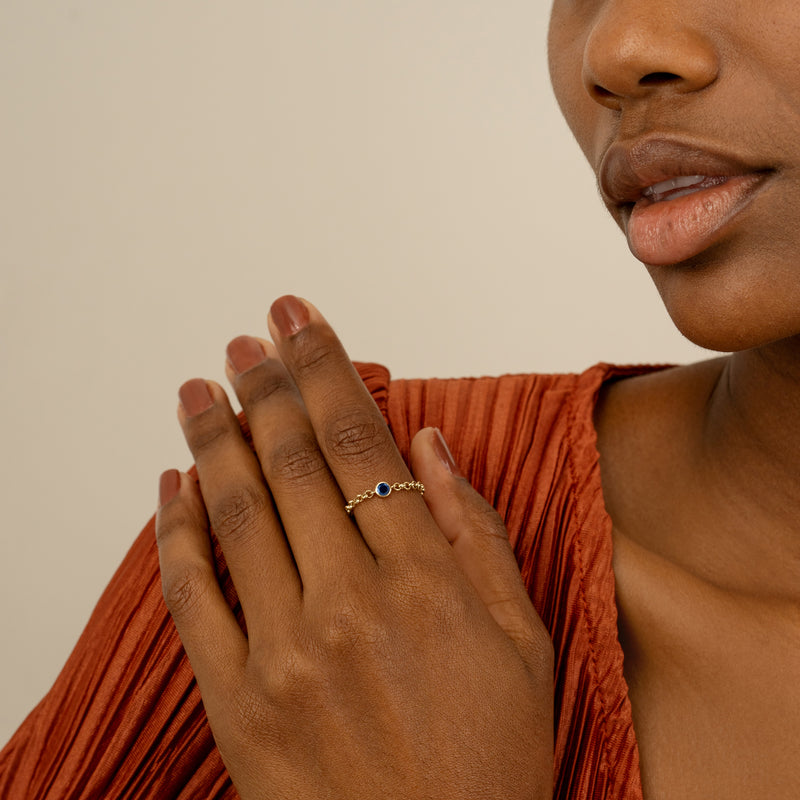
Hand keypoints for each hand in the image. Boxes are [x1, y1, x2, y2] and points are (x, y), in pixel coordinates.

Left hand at [155, 296, 553, 799]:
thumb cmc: (488, 758)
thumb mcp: (525, 641)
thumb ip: (480, 532)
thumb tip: (431, 445)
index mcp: (425, 581)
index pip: (360, 442)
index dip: (324, 370)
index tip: (299, 321)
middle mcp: (349, 603)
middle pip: (292, 462)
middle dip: (264, 387)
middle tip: (246, 340)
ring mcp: (284, 650)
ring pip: (237, 512)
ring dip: (212, 437)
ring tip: (198, 388)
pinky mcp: (236, 698)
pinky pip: (192, 596)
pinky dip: (174, 531)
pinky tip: (170, 484)